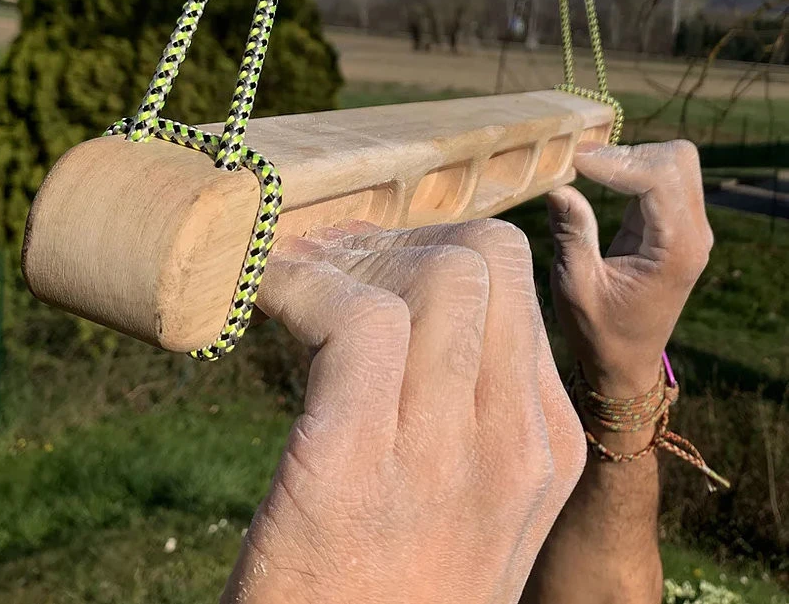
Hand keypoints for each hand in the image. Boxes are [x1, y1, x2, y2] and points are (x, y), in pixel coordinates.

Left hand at [221, 220, 585, 603]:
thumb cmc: (393, 589)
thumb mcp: (465, 506)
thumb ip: (462, 414)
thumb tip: (409, 319)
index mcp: (545, 446)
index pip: (515, 287)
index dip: (439, 253)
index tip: (376, 264)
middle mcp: (514, 440)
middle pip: (483, 261)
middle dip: (401, 239)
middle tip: (334, 259)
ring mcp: (446, 453)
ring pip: (433, 275)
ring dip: (347, 255)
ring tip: (293, 274)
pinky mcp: (357, 463)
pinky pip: (353, 320)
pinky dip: (299, 287)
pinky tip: (262, 296)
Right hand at [546, 140, 712, 405]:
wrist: (624, 363)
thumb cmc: (598, 333)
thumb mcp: (576, 287)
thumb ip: (572, 235)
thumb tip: (559, 186)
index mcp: (675, 250)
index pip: (659, 178)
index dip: (615, 161)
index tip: (573, 161)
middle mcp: (693, 235)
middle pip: (677, 159)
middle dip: (628, 153)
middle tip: (579, 163)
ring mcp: (689, 230)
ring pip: (674, 163)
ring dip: (630, 159)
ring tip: (585, 168)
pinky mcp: (674, 228)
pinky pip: (662, 179)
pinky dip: (631, 170)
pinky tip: (597, 177)